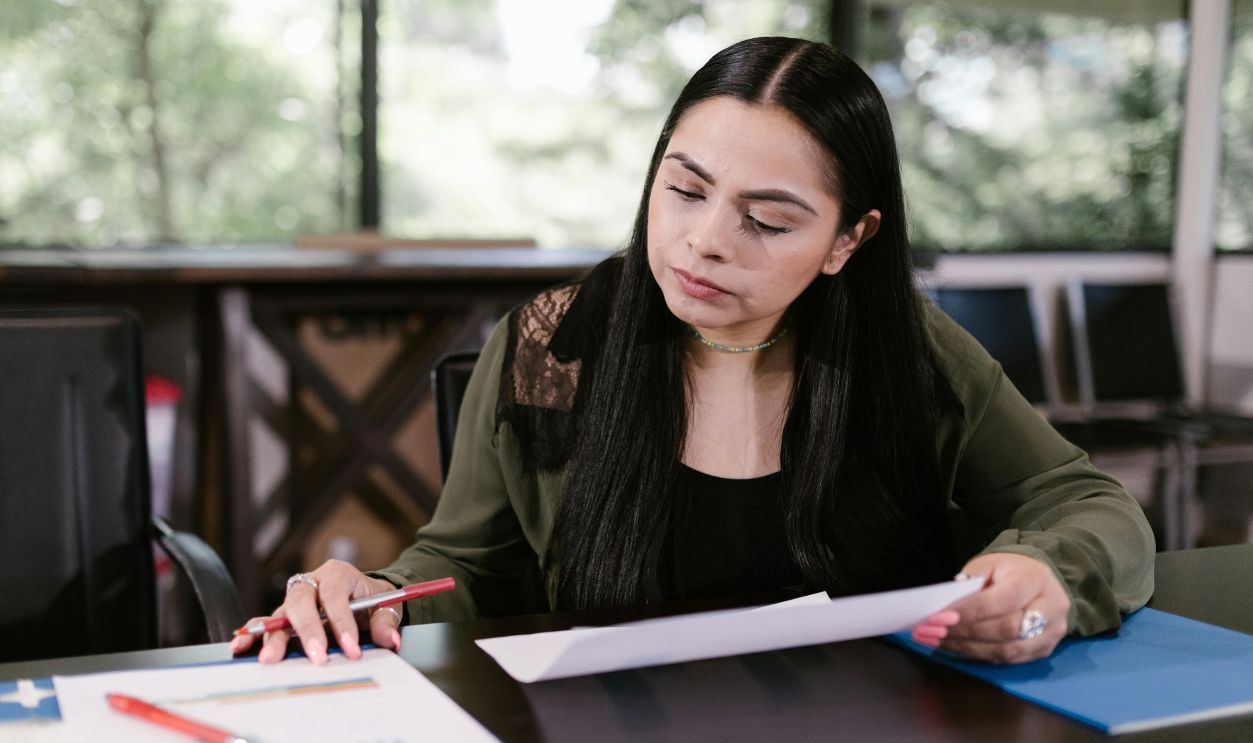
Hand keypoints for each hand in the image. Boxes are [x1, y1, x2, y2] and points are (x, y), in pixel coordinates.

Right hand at [229, 560, 403, 664]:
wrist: (363, 597)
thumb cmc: (372, 599)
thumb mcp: (386, 605)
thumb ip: (386, 621)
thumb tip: (389, 639)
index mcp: (338, 574)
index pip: (336, 596)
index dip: (342, 623)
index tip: (351, 650)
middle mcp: (311, 583)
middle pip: (301, 601)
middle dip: (308, 631)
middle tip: (317, 658)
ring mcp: (295, 600)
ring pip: (280, 614)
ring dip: (273, 637)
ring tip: (268, 659)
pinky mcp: (285, 616)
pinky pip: (266, 623)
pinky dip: (254, 635)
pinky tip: (242, 648)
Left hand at [911, 553, 1069, 663]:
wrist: (1039, 580)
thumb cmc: (1008, 571)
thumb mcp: (989, 565)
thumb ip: (970, 585)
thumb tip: (943, 610)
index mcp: (1035, 578)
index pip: (1002, 600)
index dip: (969, 612)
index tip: (938, 617)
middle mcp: (1051, 606)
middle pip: (1006, 629)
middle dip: (965, 632)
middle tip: (932, 631)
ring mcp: (1052, 632)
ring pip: (1007, 650)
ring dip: (967, 648)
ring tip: (937, 641)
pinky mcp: (1045, 650)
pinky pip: (1008, 659)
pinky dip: (978, 655)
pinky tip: (955, 647)